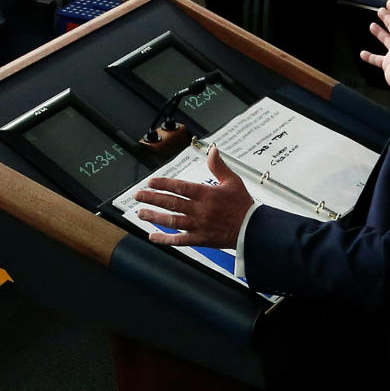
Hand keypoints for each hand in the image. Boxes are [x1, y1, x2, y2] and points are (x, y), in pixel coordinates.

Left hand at [133, 146, 253, 248]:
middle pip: (171, 202)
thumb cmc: (242, 204)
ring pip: (171, 220)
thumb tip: (212, 150)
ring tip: (140, 213)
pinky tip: (153, 236)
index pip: (180, 187)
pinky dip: (165, 239)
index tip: (150, 182)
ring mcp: (198, 225)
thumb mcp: (232, 181)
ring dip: (154, 216)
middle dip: (152, 198)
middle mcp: (199, 209)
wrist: (251, 228)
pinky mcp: (199, 239)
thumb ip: (219, 166)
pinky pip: (179, 240)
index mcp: (206, 194)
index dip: (163, 184)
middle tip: (137, 196)